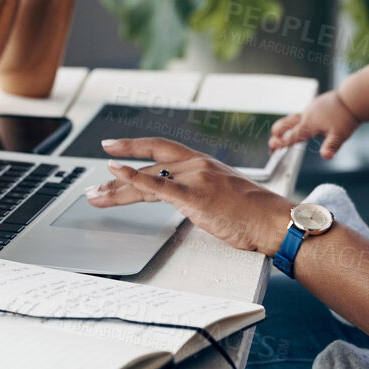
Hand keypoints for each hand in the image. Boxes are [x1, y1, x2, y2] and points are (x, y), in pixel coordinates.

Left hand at [85, 136, 290, 254]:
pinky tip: (115, 174)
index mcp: (203, 164)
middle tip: (94, 183)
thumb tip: (186, 202)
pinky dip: (133, 178)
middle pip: (148, 165)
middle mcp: (196, 165)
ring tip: (95, 196)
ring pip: (146, 179)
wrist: (274, 221)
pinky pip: (157, 185)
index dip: (135, 148)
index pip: (161, 150)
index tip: (113, 150)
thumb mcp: (223, 196)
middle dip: (116, 173)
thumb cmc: (255, 214)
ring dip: (116, 189)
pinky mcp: (194, 195)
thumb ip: (201, 194)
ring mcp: (195, 179)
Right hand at [268, 90, 360, 158]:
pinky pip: (304, 114)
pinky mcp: (315, 104)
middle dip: (277, 132)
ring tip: (284, 134)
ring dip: (287, 126)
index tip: (272, 146)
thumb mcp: (340, 135)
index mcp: (309, 124)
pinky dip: (299, 121)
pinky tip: (307, 125)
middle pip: (286, 123)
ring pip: (294, 118)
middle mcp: (307, 115)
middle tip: (272, 143)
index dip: (281, 142)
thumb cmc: (346, 117)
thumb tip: (326, 156)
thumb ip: (331, 146)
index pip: (292, 136)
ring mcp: (310, 108)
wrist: (353, 98)